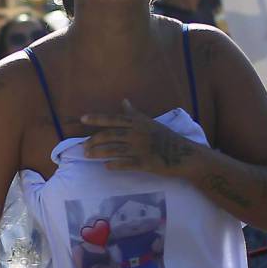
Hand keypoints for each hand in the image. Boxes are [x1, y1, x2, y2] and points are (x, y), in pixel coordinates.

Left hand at [82, 100, 196, 174]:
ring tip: (88, 155)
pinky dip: (114, 164)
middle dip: (94, 140)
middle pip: (110, 135)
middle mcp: (137, 134)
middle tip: (83, 146)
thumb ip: (135, 114)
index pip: (113, 119)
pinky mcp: (145, 163)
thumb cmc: (167, 138)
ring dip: (99, 153)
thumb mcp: (150, 123)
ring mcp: (141, 148)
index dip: (97, 118)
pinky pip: (125, 164)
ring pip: (114, 150)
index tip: (82, 119)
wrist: (185, 155)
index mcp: (138, 123)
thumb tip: (124, 101)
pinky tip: (106, 166)